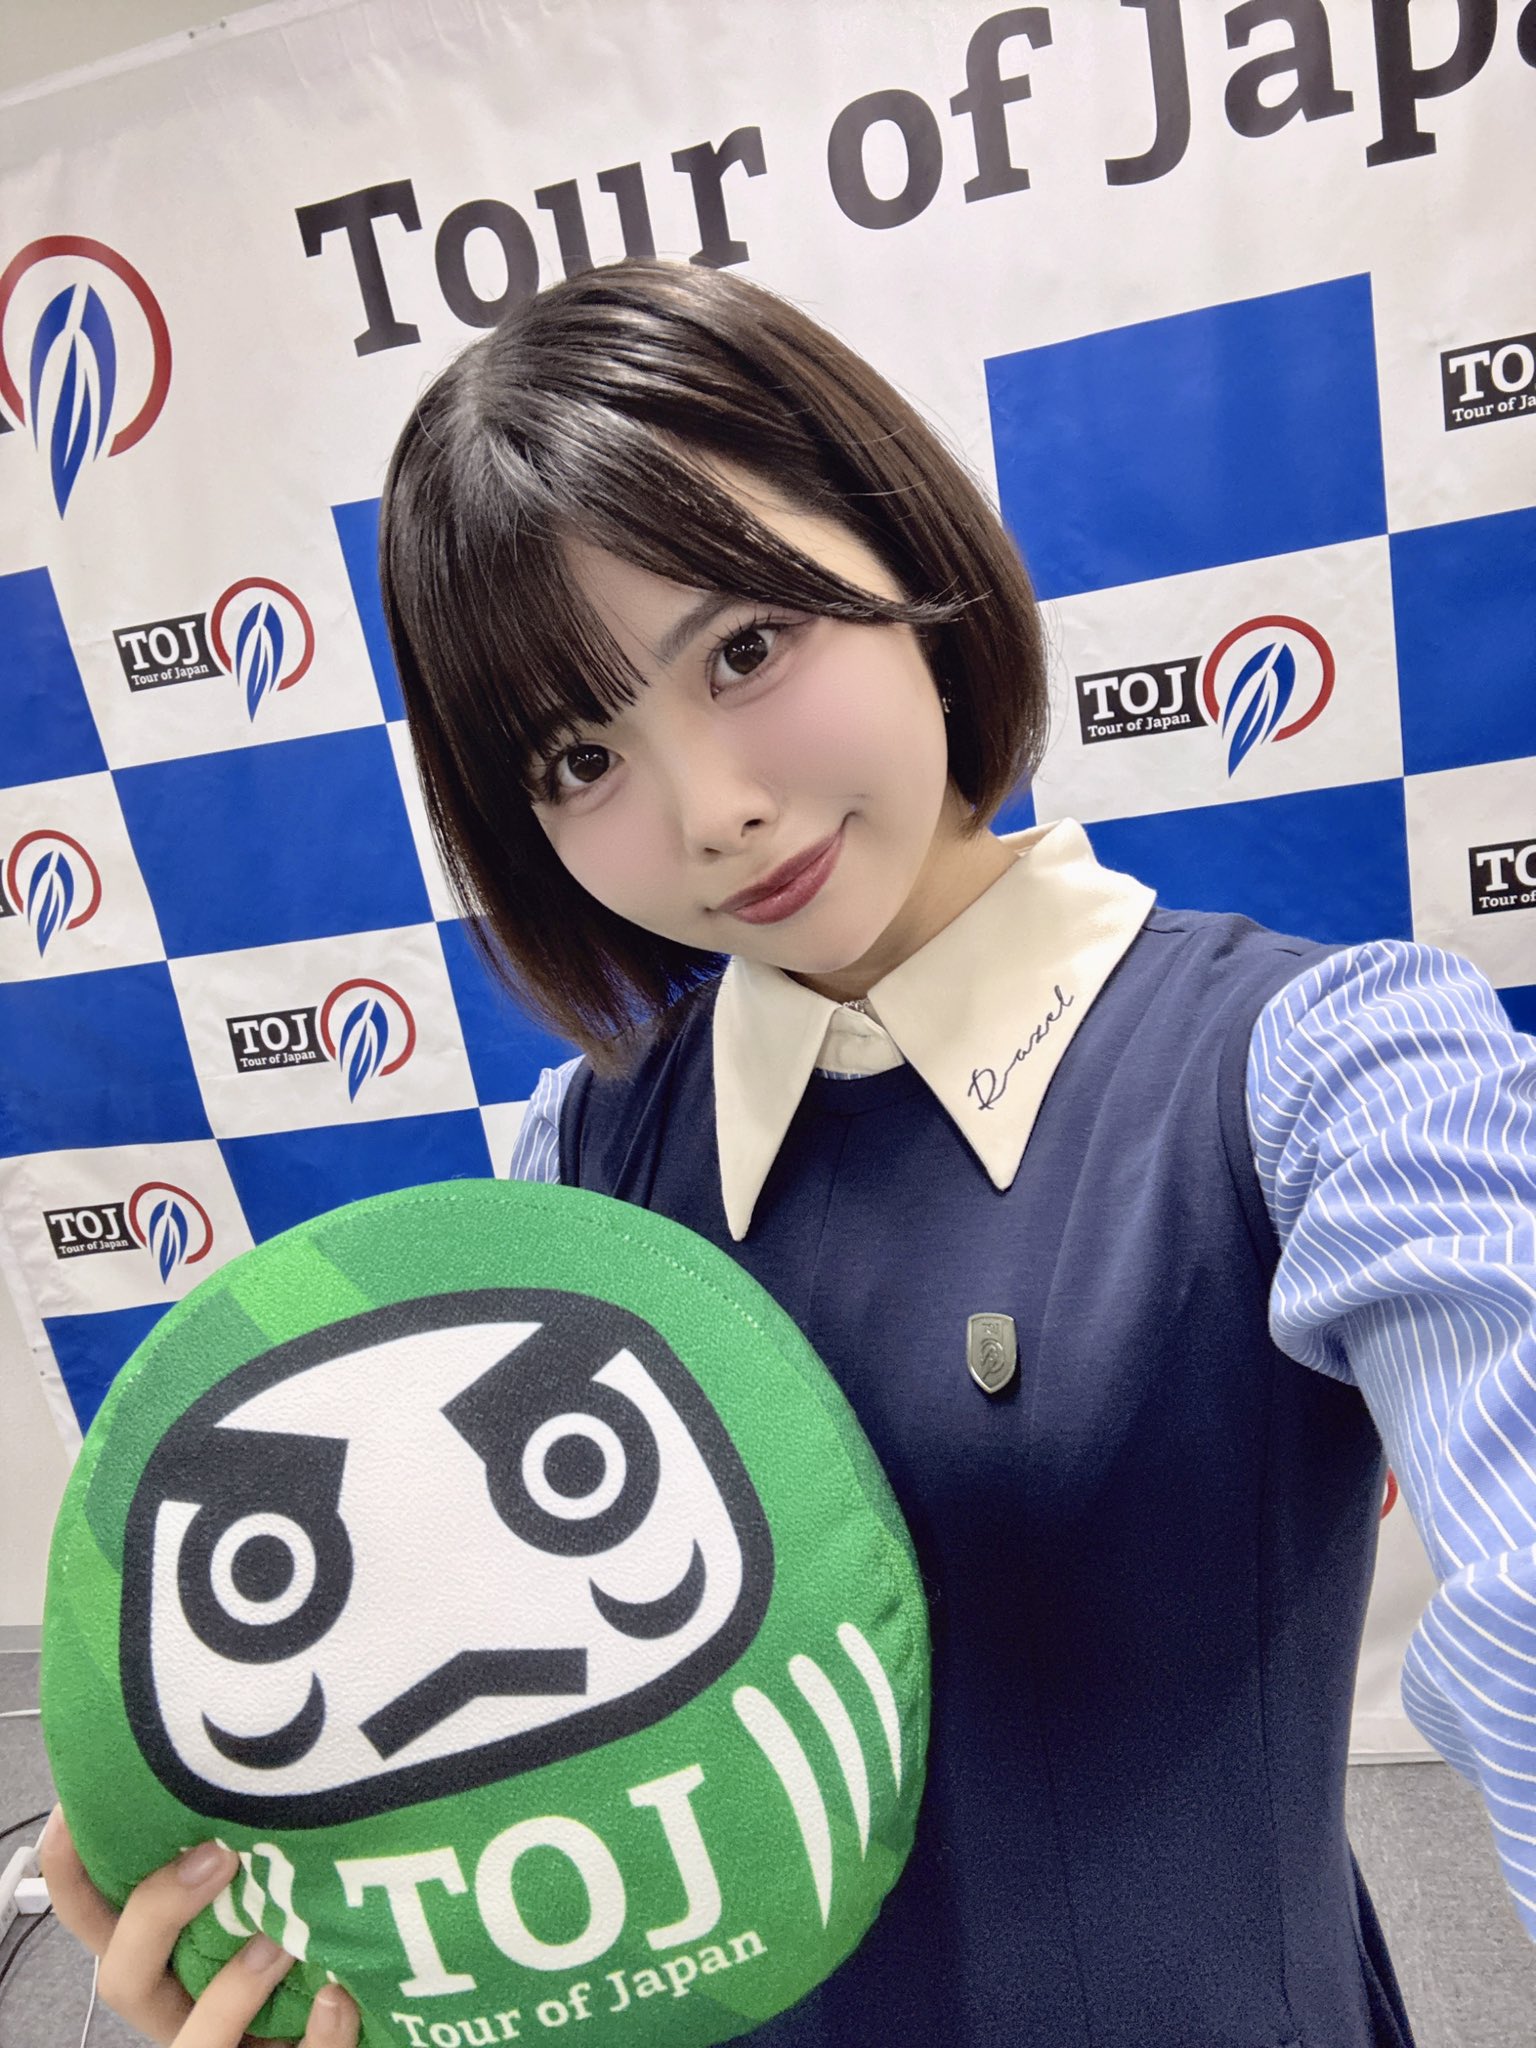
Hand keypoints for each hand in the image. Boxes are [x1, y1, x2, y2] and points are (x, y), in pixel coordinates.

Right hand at [39, 1808, 358, 2046]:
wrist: (333, 2022)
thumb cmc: (293, 1957)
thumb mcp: (251, 1903)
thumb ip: (234, 1866)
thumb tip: (246, 1786)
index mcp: (161, 1966)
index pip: (95, 1924)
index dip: (71, 1878)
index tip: (73, 1814)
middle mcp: (178, 2009)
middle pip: (123, 1981)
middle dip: (156, 1916)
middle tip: (215, 1856)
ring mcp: (222, 2046)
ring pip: (195, 2044)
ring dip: (235, 1990)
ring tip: (282, 1940)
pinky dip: (319, 2034)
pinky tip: (338, 1996)